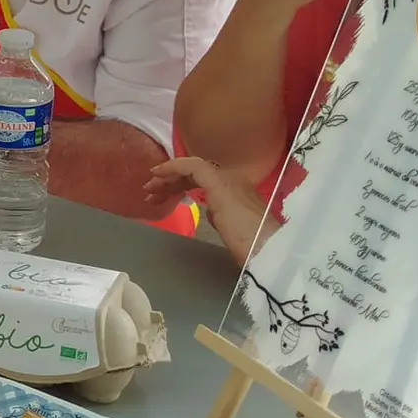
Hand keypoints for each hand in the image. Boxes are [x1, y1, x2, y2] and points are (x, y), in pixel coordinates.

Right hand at [146, 155, 269, 248]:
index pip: (193, 165)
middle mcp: (228, 182)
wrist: (267, 253)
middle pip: (194, 174)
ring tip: (158, 199)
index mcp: (225, 177)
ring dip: (177, 188)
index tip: (152, 176)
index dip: (171, 167)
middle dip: (169, 179)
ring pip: (198, 184)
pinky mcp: (233, 212)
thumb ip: (203, 176)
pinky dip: (190, 195)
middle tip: (149, 191)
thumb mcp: (221, 195)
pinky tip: (182, 205)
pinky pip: (205, 195)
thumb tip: (189, 179)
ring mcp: (231, 197)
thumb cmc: (243, 227)